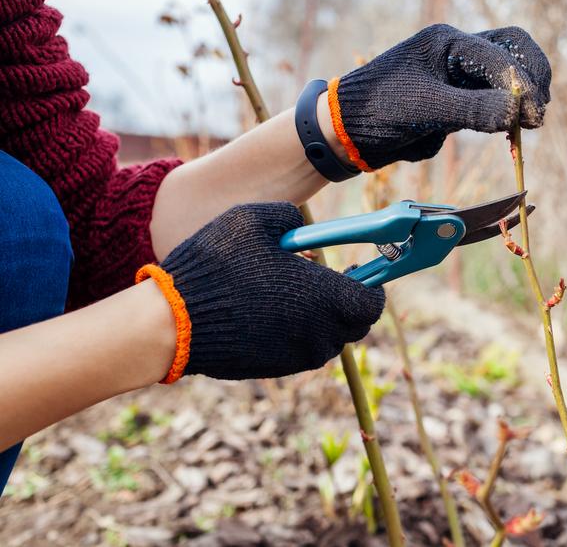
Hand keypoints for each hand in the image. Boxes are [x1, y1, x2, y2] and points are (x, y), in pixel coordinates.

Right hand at [138, 203, 384, 381]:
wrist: (172, 323)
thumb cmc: (217, 266)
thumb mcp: (255, 219)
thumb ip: (291, 218)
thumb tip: (300, 227)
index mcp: (326, 299)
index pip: (373, 303)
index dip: (372, 285)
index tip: (357, 269)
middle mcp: (319, 333)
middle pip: (355, 324)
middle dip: (348, 301)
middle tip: (326, 278)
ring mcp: (297, 356)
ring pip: (327, 339)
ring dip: (320, 317)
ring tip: (291, 292)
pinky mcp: (275, 369)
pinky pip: (300, 349)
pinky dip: (296, 332)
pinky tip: (269, 310)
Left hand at [327, 24, 550, 169]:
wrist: (348, 131)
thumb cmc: (379, 110)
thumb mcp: (426, 109)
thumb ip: (473, 109)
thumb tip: (519, 112)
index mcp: (447, 41)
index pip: (499, 54)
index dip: (521, 84)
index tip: (533, 114)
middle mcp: (457, 51)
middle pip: (512, 49)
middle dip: (532, 77)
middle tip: (540, 111)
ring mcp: (459, 75)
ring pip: (506, 75)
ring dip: (523, 95)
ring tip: (530, 123)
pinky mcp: (458, 99)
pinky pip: (493, 99)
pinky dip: (508, 112)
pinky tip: (513, 130)